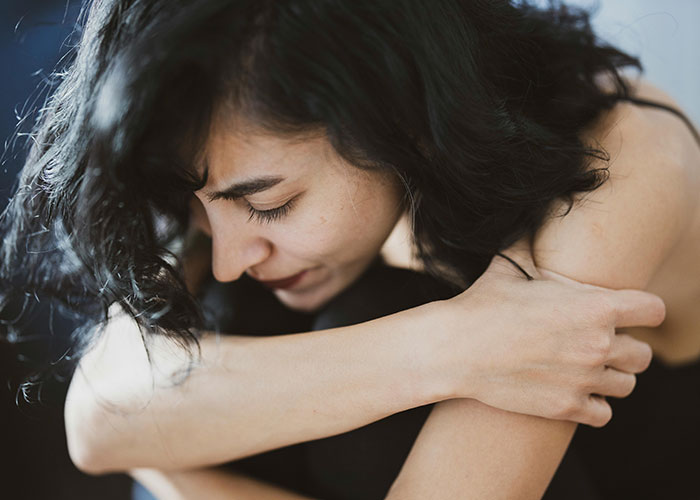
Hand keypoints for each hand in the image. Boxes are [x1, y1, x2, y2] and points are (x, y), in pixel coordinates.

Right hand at [434, 247, 662, 426]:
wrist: (455, 349)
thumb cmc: (482, 304)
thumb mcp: (508, 266)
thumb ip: (530, 243)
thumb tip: (531, 214)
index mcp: (595, 307)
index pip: (653, 311)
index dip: (642, 310)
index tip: (628, 313)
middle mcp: (598, 345)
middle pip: (643, 354)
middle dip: (625, 347)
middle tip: (598, 342)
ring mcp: (584, 379)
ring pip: (626, 384)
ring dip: (610, 376)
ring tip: (586, 368)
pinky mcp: (567, 407)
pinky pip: (604, 413)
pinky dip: (593, 404)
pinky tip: (574, 390)